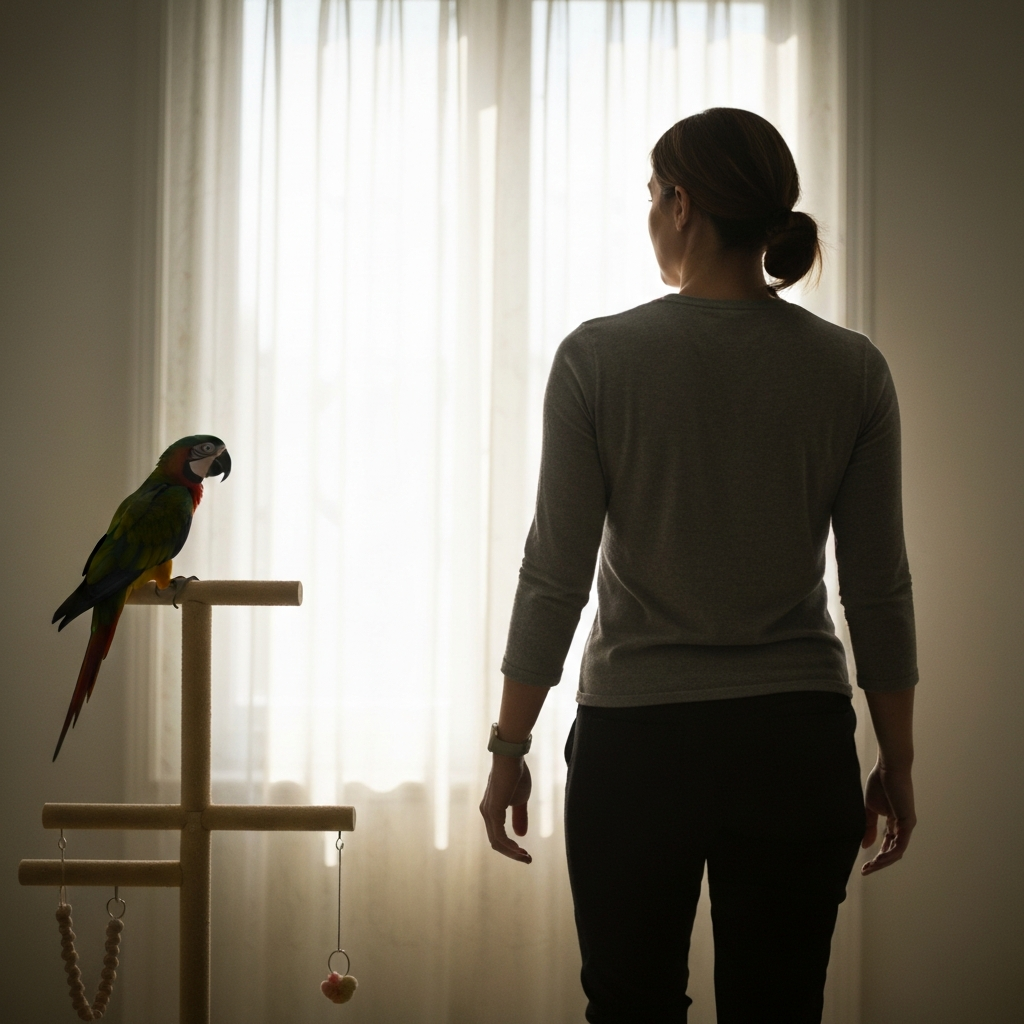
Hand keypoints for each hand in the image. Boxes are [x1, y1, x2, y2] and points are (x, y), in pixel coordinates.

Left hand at [479, 755, 532, 863]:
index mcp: (491, 810)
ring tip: (526, 857)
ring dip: (512, 852)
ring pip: (497, 842)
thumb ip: (520, 816)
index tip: (526, 853)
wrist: (512, 757)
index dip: (511, 848)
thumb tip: (521, 835)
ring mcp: (488, 812)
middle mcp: (486, 813)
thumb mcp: (521, 799)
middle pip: (496, 843)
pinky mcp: (493, 810)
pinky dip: (509, 845)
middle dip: (512, 854)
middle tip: (527, 859)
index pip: (498, 836)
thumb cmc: (516, 775)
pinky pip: (499, 835)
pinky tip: (519, 848)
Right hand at [861, 760, 915, 874]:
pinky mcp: (908, 822)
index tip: (864, 865)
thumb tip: (866, 845)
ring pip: (897, 851)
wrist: (888, 768)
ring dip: (883, 861)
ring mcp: (907, 825)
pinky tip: (880, 858)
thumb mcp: (870, 809)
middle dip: (879, 863)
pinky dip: (890, 853)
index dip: (876, 855)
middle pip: (893, 851)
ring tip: (870, 867)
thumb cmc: (879, 783)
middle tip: (866, 871)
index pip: (887, 844)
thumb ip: (869, 827)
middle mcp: (903, 826)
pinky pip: (901, 844)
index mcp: (893, 822)